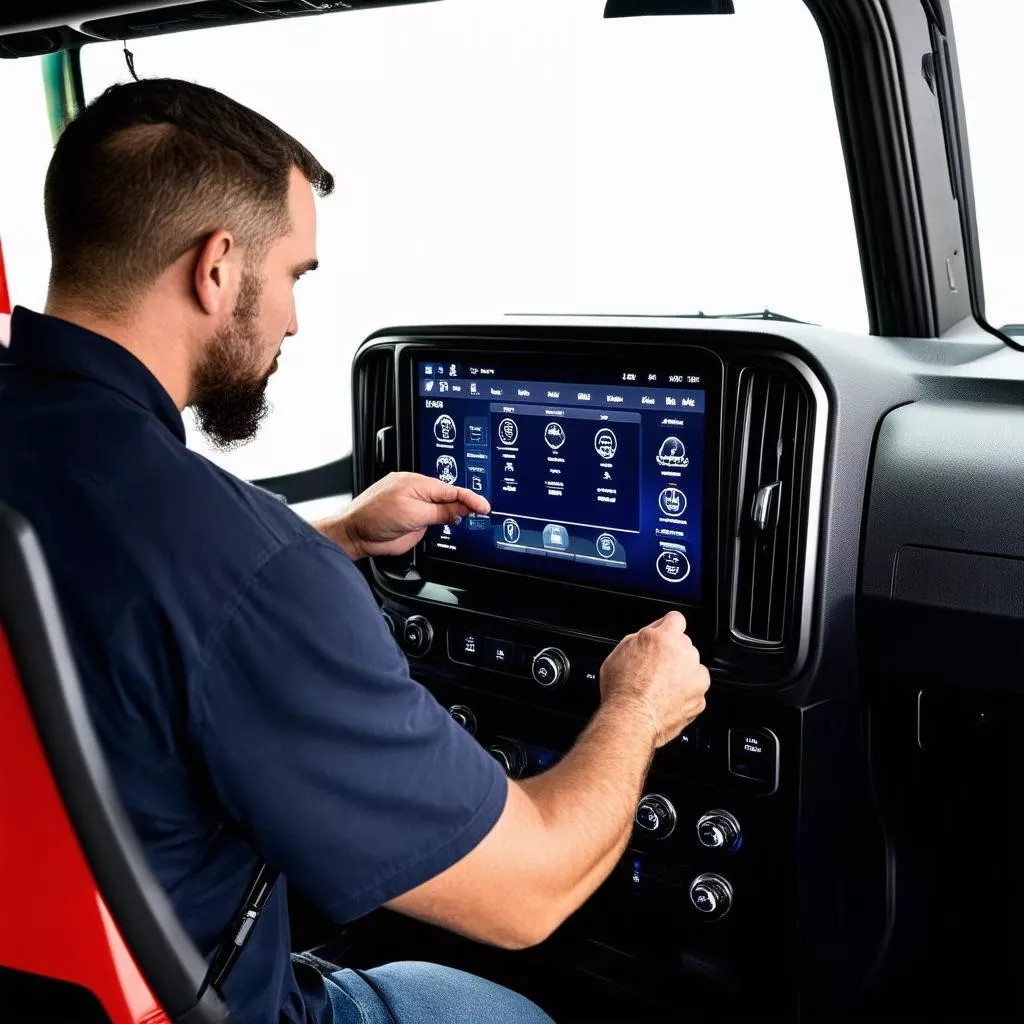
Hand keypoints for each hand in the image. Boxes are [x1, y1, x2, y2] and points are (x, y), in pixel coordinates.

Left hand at [319, 471, 490, 558]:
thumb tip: (461, 509)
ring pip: (442, 507)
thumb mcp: (414, 515)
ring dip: (456, 511)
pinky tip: (452, 523)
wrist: (355, 533)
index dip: (470, 498)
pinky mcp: (411, 520)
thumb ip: (440, 512)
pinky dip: (445, 519)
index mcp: (417, 483)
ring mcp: (414, 506)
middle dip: (466, 503)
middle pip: (449, 497)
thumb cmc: (373, 517)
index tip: (484, 506)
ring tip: (472, 517)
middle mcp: (417, 492)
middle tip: (482, 513)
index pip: (451, 490)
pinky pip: (433, 517)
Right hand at [598, 611, 709, 747]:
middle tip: (653, 667)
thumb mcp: (620, 650)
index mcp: (665, 637)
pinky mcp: (700, 698)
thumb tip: (648, 636)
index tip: (664, 634)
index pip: (676, 619)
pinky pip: (695, 691)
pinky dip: (685, 694)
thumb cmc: (622, 689)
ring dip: (681, 673)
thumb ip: (640, 638)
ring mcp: (695, 676)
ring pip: (692, 667)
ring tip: (659, 687)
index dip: (667, 626)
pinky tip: (666, 700)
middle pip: (683, 645)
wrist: (631, 719)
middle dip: (672, 653)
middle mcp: (685, 653)